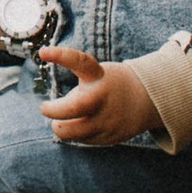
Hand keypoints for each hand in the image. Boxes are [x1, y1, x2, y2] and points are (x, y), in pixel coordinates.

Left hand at [40, 48, 163, 147]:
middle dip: (52, 110)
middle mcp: (102, 98)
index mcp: (99, 76)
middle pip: (72, 107)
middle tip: (44, 107)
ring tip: (61, 121)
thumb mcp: (98, 75)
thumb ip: (80, 88)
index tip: (43, 52)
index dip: (61, 56)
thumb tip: (57, 114)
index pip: (80, 62)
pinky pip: (81, 140)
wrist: (148, 100)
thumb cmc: (110, 85)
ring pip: (71, 132)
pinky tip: (85, 125)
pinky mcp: (108, 137)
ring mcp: (106, 119)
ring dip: (59, 126)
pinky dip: (76, 134)